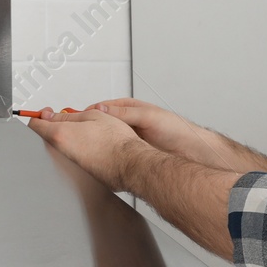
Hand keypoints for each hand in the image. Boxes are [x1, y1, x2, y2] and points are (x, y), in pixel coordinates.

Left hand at [24, 107, 149, 191]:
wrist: (129, 164)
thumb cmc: (116, 141)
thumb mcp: (94, 115)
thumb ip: (70, 115)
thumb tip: (55, 115)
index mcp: (60, 134)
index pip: (35, 124)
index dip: (40, 115)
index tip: (46, 112)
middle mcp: (60, 152)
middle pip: (47, 136)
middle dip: (54, 125)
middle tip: (69, 118)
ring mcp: (69, 164)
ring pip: (60, 146)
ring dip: (67, 137)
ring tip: (85, 131)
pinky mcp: (78, 171)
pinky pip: (71, 156)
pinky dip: (77, 148)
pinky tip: (92, 144)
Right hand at [85, 97, 227, 167]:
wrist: (191, 151)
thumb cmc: (175, 129)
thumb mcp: (147, 116)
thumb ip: (124, 113)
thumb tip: (101, 109)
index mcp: (130, 109)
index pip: (102, 108)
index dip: (87, 112)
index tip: (74, 118)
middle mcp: (128, 122)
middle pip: (101, 124)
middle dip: (89, 127)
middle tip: (74, 132)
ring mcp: (129, 138)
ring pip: (107, 138)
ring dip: (96, 141)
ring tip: (83, 146)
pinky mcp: (133, 152)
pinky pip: (114, 151)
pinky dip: (106, 154)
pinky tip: (99, 158)